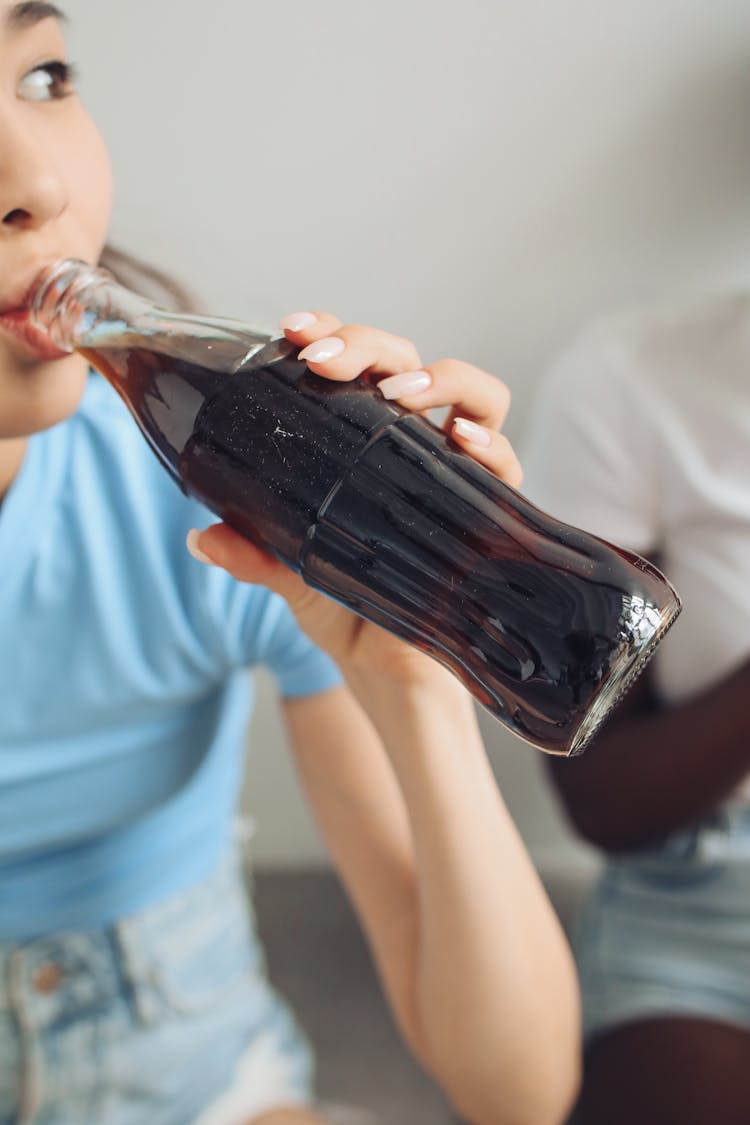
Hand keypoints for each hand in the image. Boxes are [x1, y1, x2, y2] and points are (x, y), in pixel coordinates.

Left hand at [186, 313, 520, 684]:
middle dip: (369, 346)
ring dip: (441, 378)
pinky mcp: (493, 512)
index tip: (292, 332)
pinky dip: (492, 444)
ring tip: (400, 393)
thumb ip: (254, 555)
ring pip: (477, 396)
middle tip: (325, 362)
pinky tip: (466, 441)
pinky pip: (508, 466)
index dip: (333, 334)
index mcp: (368, 443)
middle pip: (411, 365)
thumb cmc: (345, 608)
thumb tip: (202, 538)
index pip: (360, 367)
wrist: (386, 670)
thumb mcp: (292, 577)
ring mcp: (461, 475)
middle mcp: (419, 446)